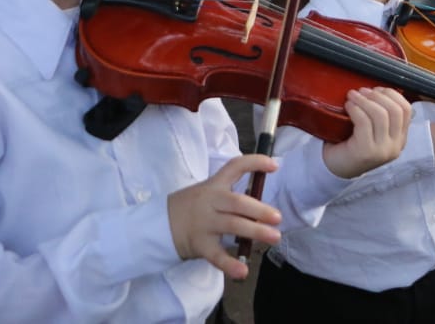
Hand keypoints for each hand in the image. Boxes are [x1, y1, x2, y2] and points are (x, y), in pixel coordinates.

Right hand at [167, 153, 281, 280]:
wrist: (157, 225)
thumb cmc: (190, 207)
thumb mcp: (207, 193)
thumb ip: (230, 197)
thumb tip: (262, 208)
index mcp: (214, 185)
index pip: (235, 167)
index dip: (255, 163)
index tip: (274, 166)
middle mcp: (210, 201)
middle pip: (238, 202)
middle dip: (260, 210)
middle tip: (278, 218)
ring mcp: (204, 223)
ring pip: (233, 225)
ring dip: (255, 232)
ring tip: (274, 237)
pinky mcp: (199, 244)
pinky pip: (216, 255)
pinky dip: (230, 264)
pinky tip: (243, 271)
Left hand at [320, 87, 411, 178]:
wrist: (336, 168)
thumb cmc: (352, 145)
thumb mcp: (374, 131)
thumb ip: (382, 116)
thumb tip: (379, 89)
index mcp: (400, 139)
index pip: (406, 110)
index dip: (392, 94)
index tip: (376, 89)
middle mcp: (395, 146)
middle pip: (395, 110)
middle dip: (378, 95)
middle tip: (361, 91)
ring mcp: (382, 151)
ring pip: (380, 115)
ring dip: (364, 100)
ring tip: (352, 96)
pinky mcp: (366, 152)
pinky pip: (364, 122)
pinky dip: (356, 109)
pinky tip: (348, 106)